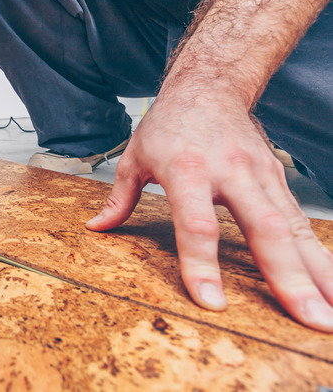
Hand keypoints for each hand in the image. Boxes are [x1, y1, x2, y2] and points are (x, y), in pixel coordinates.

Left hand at [86, 93, 332, 331]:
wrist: (209, 85)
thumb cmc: (167, 124)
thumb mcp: (134, 156)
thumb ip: (120, 196)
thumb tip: (96, 228)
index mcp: (187, 170)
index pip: (197, 225)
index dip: (203, 265)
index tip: (213, 304)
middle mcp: (232, 173)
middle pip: (264, 229)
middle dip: (288, 278)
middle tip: (310, 319)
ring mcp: (261, 176)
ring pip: (295, 228)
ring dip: (320, 273)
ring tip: (332, 316)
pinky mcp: (279, 179)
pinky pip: (301, 222)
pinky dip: (321, 256)